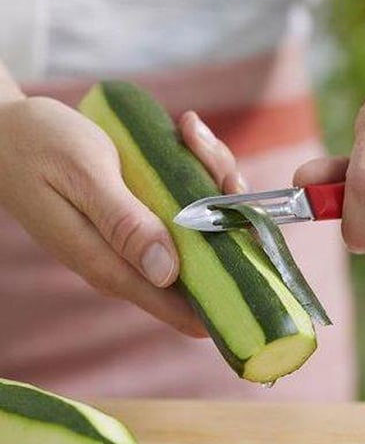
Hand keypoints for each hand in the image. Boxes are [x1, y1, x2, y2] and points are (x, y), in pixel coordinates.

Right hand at [0, 98, 240, 335]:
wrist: (8, 133)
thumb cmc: (39, 148)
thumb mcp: (83, 176)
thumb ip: (123, 224)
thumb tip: (168, 273)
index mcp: (114, 266)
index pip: (182, 311)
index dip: (227, 300)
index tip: (260, 264)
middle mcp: (133, 264)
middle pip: (206, 267)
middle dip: (228, 220)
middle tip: (216, 165)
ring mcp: (140, 242)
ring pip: (203, 232)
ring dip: (213, 185)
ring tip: (191, 134)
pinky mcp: (143, 221)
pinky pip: (186, 209)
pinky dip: (196, 175)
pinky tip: (184, 136)